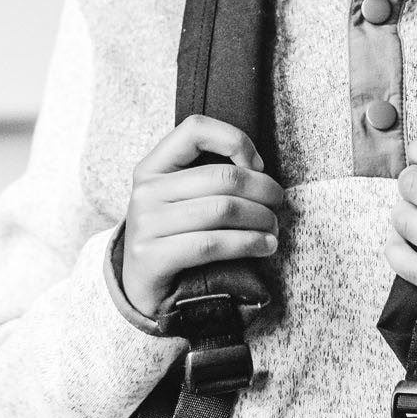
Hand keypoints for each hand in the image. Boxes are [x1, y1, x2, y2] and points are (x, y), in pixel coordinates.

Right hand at [122, 115, 284, 319]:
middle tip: (277, 203)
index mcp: (152, 167)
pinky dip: (248, 243)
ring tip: (273, 228)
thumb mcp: (178, 199)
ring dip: (261, 219)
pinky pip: (212, 244)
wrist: (139, 287)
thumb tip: (258, 169)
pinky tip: (264, 246)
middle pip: (221, 177)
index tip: (256, 164)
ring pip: (222, 210)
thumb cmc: (171, 237)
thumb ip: (206, 178)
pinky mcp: (152, 256)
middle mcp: (145, 191)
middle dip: (263, 189)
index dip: (235, 140)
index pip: (195, 129)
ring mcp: (146, 224)